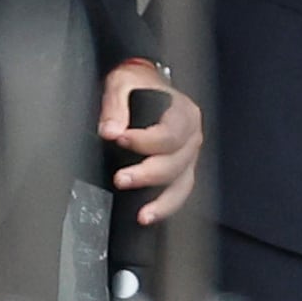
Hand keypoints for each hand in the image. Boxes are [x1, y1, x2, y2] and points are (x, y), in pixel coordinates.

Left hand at [99, 61, 203, 223]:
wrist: (144, 87)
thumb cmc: (137, 86)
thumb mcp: (122, 83)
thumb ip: (115, 106)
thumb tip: (110, 131)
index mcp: (183, 112)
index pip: (169, 134)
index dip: (144, 141)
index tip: (120, 140)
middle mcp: (191, 136)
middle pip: (176, 162)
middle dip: (148, 174)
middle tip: (121, 178)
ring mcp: (189, 156)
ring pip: (182, 183)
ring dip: (162, 201)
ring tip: (142, 214)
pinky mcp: (182, 171)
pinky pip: (180, 193)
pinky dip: (166, 207)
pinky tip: (147, 217)